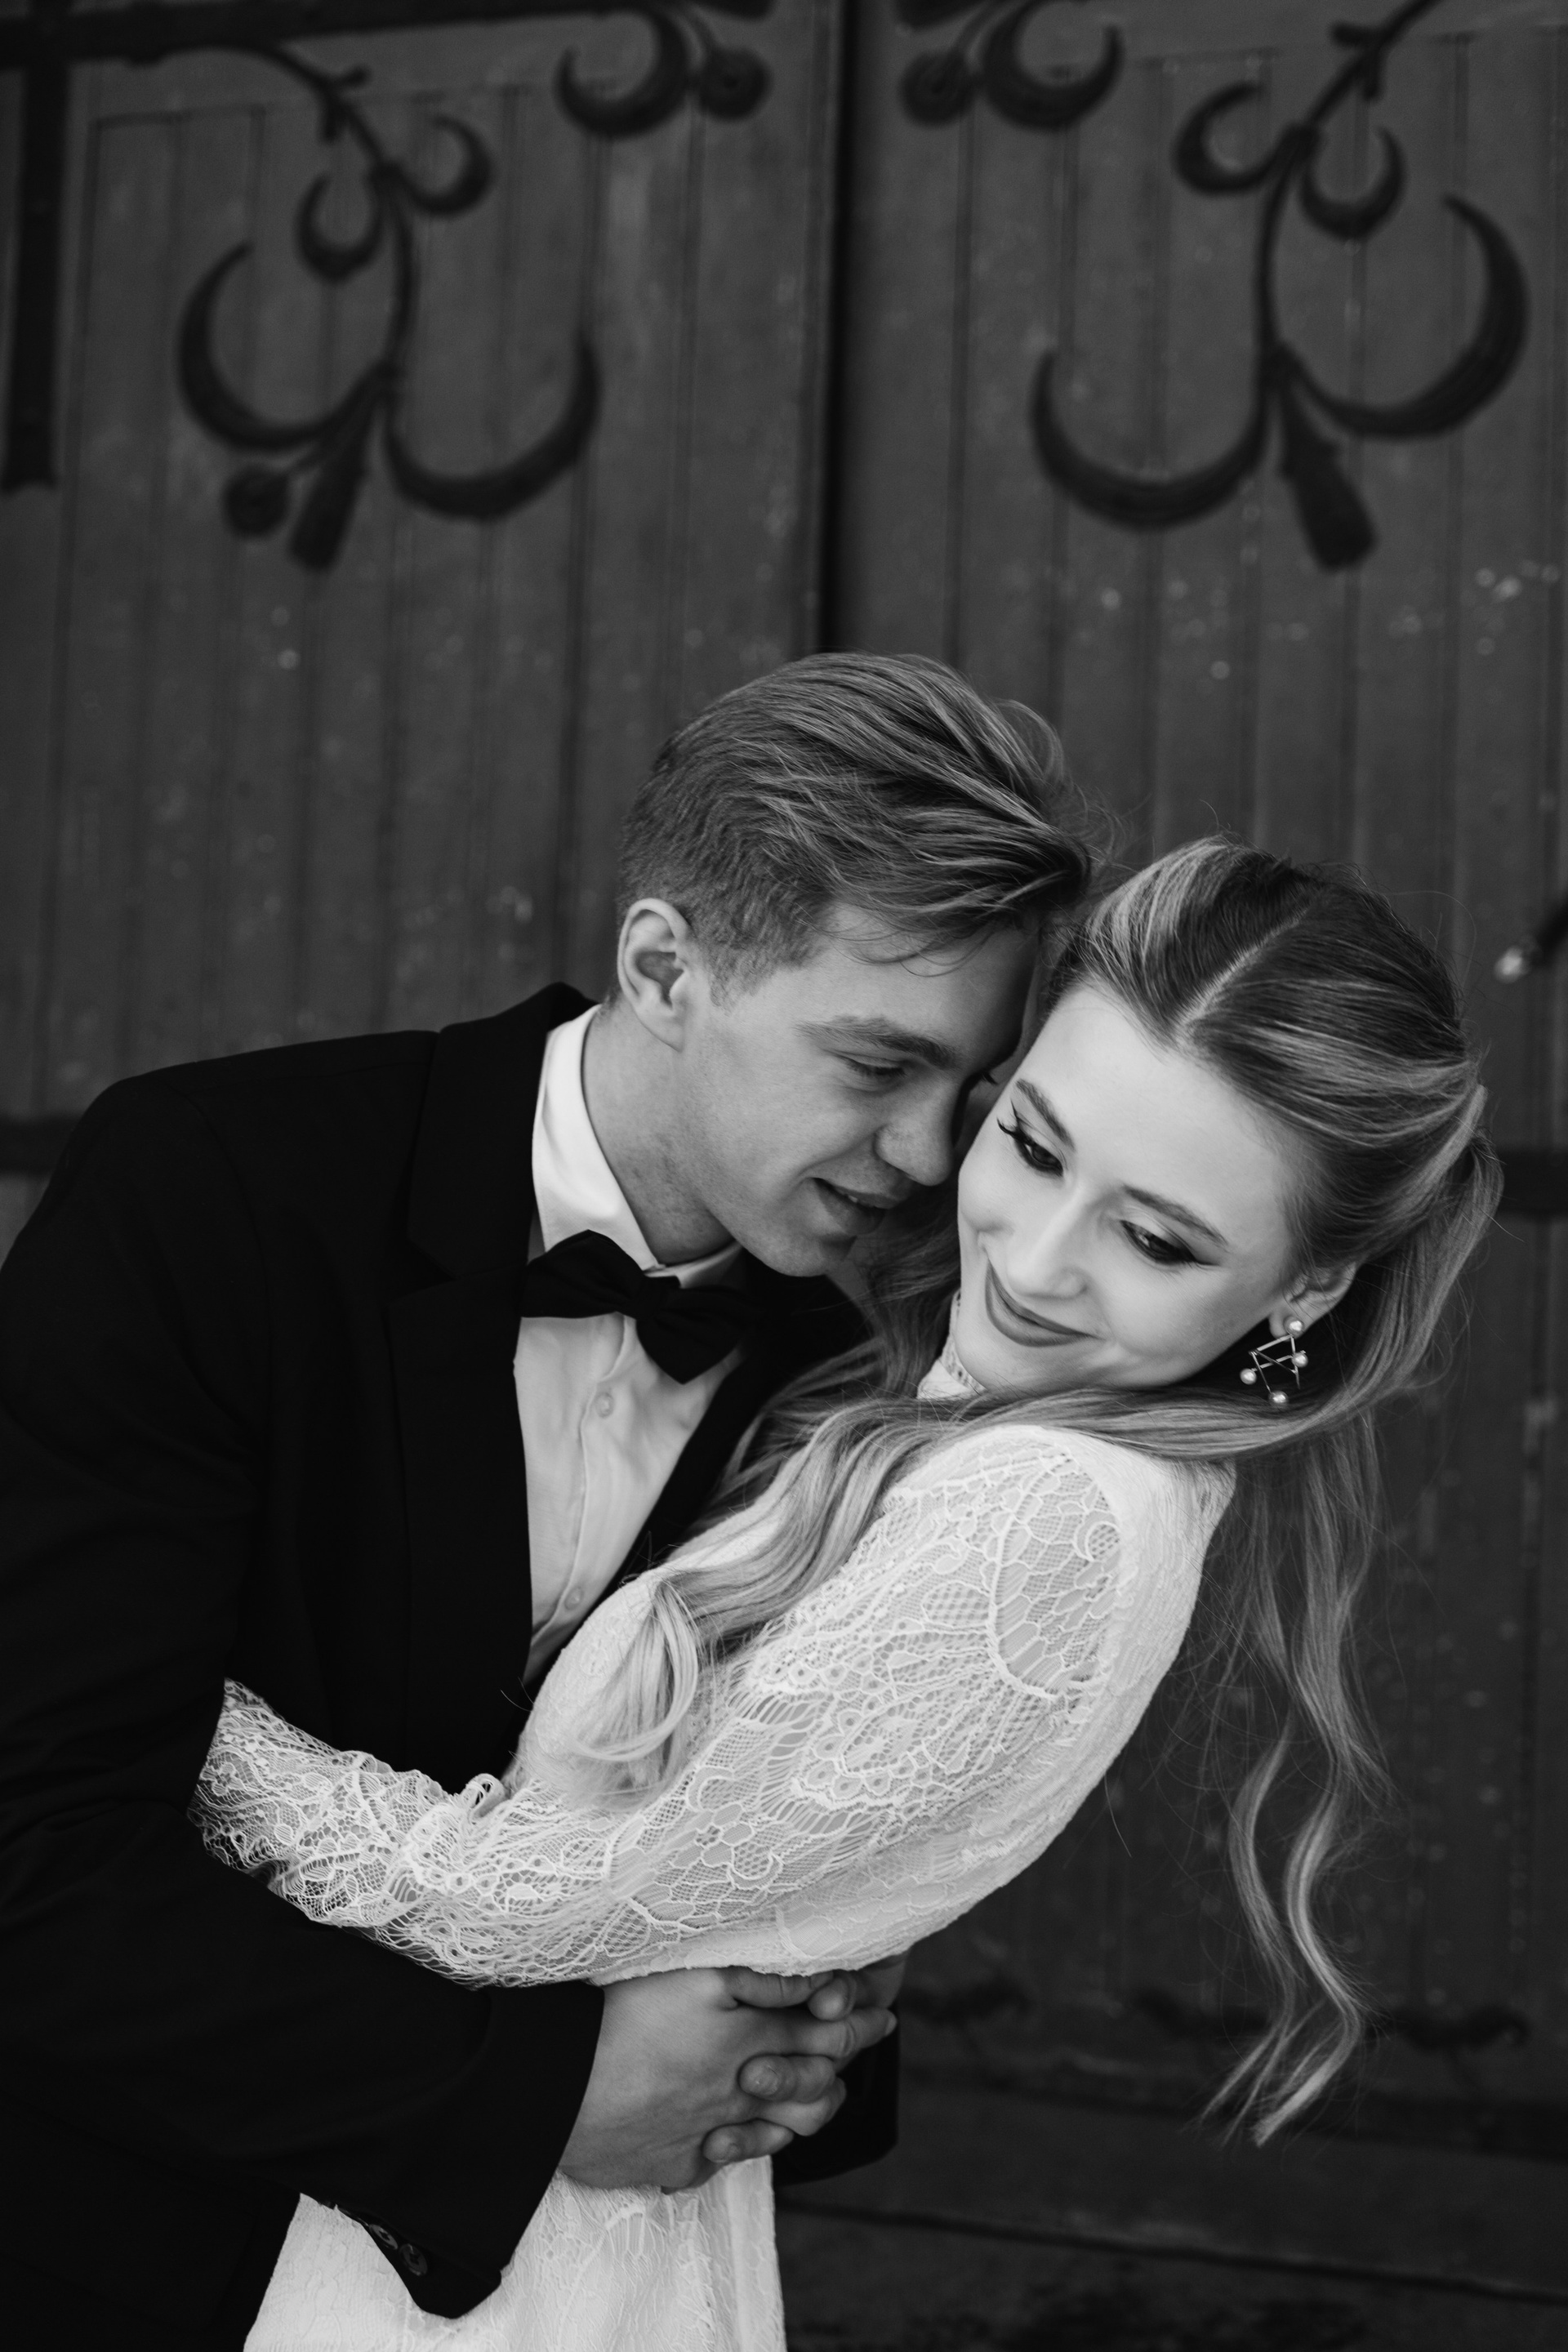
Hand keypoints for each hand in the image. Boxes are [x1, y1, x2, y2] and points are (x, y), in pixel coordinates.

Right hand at [558, 1966, 895, 2192]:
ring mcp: (704, 2135)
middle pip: (811, 2089)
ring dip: (805, 2110)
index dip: (859, 2023)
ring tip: (821, 2093)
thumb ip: (761, 1981)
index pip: (823, 2036)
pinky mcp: (671, 2164)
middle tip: (866, 2041)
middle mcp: (734, 2095)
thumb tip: (816, 1985)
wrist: (551, 2089)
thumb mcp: (694, 1979)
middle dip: (845, 2064)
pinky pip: (721, 2163)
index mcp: (744, 2044)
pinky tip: (738, 2132)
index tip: (885, 2014)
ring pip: (777, 2132)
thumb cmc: (618, 2018)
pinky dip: (740, 2146)